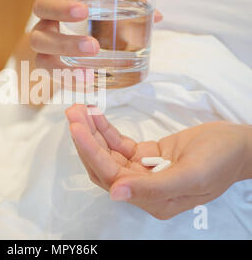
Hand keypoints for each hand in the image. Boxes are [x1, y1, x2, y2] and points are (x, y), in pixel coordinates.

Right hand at [30, 0, 162, 79]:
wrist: (84, 14)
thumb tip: (156, 17)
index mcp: (52, 2)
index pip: (45, 4)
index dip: (59, 9)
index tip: (84, 12)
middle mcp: (44, 27)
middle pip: (39, 38)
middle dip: (65, 44)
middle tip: (93, 47)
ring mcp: (47, 51)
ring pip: (43, 63)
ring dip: (65, 70)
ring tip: (90, 76)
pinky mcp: (55, 68)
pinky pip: (57, 80)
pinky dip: (72, 84)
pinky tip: (91, 86)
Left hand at [65, 104, 251, 219]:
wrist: (238, 145)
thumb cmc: (221, 160)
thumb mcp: (192, 175)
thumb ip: (154, 188)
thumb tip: (116, 194)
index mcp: (152, 200)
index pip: (111, 176)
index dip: (91, 151)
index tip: (77, 127)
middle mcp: (142, 188)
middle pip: (103, 165)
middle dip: (86, 139)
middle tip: (73, 112)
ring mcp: (142, 171)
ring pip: (107, 153)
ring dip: (92, 131)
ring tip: (79, 109)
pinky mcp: (144, 155)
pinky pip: (119, 143)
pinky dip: (106, 130)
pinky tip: (96, 114)